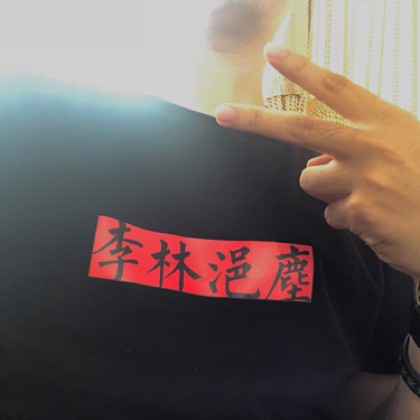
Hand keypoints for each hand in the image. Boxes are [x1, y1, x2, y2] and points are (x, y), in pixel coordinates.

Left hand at [214, 45, 419, 279]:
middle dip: (255, 120)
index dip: (302, 69)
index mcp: (384, 122)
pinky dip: (346, 218)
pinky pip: (331, 214)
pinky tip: (373, 220)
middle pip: (300, 128)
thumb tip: (313, 163)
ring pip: (309, 180)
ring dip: (326, 190)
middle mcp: (370, 145)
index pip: (336, 88)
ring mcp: (363, 179)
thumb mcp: (402, 147)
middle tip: (222, 112)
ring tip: (362, 196)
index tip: (271, 53)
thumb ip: (356, 146)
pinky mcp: (359, 212)